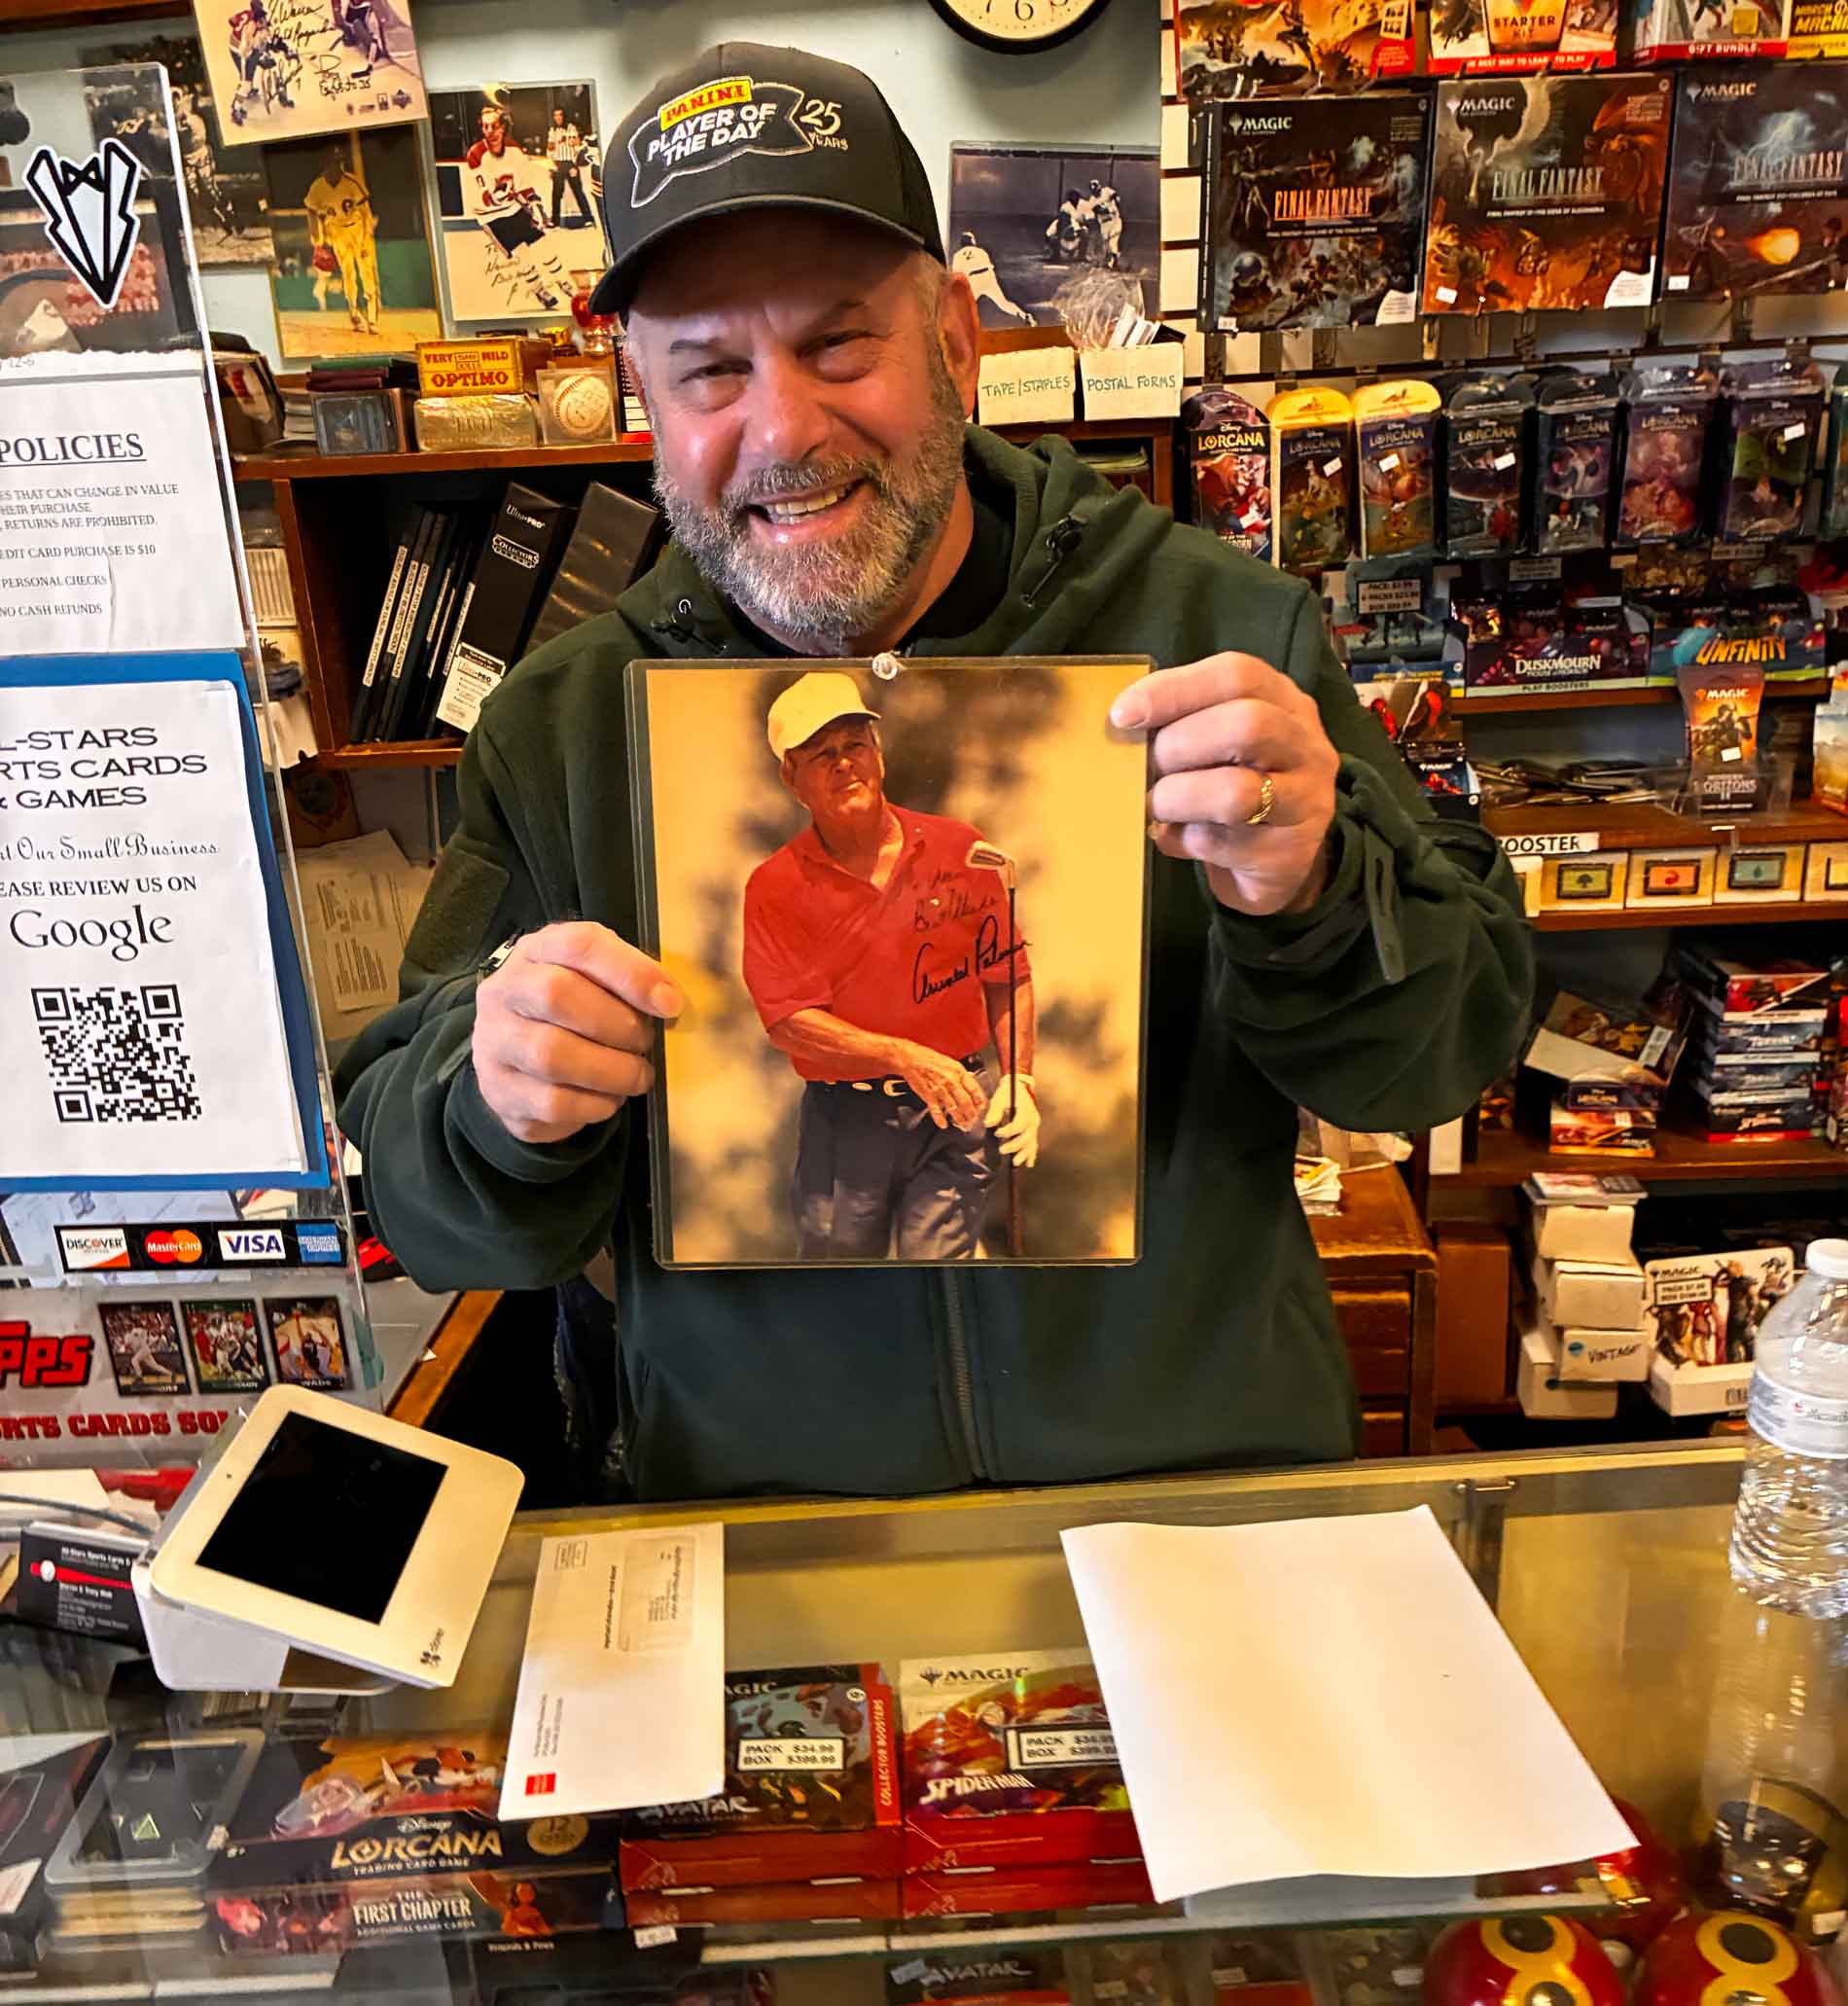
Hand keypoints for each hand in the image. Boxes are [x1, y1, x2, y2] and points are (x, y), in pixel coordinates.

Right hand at [472, 921, 680, 1144]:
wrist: (517, 1061)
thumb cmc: (572, 1012)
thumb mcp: (596, 981)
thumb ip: (628, 980)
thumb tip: (668, 1001)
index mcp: (536, 951)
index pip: (579, 944)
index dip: (630, 972)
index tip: (669, 1003)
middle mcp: (504, 991)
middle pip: (556, 994)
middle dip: (618, 1024)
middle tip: (646, 1043)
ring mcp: (494, 1042)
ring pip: (551, 1054)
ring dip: (611, 1070)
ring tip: (636, 1076)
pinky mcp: (499, 1091)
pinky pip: (551, 1102)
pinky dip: (594, 1104)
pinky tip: (609, 1099)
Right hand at [894, 1043, 986, 1130]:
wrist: (911, 1059)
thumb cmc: (929, 1059)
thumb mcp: (950, 1062)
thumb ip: (961, 1074)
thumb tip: (971, 1080)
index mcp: (958, 1072)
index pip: (974, 1089)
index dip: (979, 1101)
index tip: (981, 1108)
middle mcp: (951, 1081)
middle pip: (966, 1102)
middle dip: (971, 1114)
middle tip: (973, 1120)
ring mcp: (940, 1090)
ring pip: (954, 1109)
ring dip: (959, 1119)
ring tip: (963, 1124)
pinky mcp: (929, 1095)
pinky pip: (936, 1110)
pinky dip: (940, 1119)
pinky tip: (943, 1124)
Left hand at [984, 1075, 1040, 1168]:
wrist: (1020, 1088)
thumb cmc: (1007, 1093)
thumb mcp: (999, 1098)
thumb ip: (995, 1111)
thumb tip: (988, 1124)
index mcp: (1026, 1111)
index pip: (1018, 1125)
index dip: (1008, 1131)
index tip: (997, 1133)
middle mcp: (1033, 1120)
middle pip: (1025, 1137)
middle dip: (1014, 1145)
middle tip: (1001, 1150)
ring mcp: (1034, 1127)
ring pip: (1031, 1143)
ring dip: (1023, 1153)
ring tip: (1015, 1162)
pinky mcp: (1033, 1131)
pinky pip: (1034, 1144)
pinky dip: (1031, 1154)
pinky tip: (1028, 1164)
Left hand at [1111, 652, 1339, 915]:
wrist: (1274, 861)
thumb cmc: (1232, 787)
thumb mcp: (1217, 743)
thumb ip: (1185, 721)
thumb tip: (1125, 718)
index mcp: (1285, 703)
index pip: (1238, 675)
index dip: (1175, 689)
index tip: (1124, 714)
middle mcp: (1306, 746)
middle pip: (1246, 724)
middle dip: (1178, 745)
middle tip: (1148, 768)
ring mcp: (1306, 801)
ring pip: (1236, 790)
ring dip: (1176, 797)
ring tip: (1156, 805)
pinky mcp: (1288, 852)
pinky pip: (1221, 842)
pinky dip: (1181, 839)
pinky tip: (1175, 837)